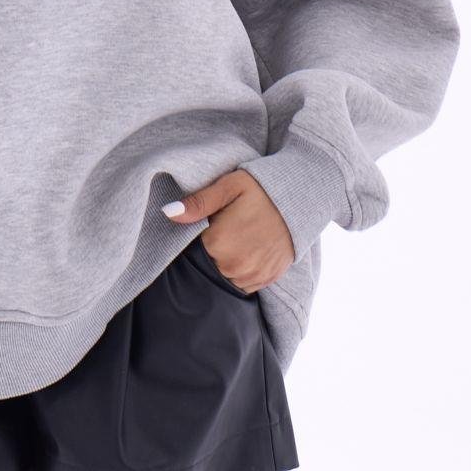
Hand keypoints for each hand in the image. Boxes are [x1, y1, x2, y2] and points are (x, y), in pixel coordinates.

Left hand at [163, 169, 295, 292]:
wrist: (302, 199)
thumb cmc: (262, 188)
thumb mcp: (228, 186)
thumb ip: (198, 202)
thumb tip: (168, 212)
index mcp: (218, 243)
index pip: (192, 249)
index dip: (198, 236)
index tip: (208, 223)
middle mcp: (234, 266)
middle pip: (207, 264)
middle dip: (212, 249)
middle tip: (226, 227)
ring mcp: (252, 276)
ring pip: (224, 276)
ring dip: (226, 262)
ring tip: (239, 237)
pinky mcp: (267, 279)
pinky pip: (243, 283)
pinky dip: (242, 270)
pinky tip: (249, 249)